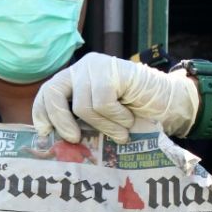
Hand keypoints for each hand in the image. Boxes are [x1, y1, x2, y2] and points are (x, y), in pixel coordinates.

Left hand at [33, 52, 199, 143]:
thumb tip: (57, 144)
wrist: (170, 104)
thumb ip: (82, 123)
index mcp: (76, 80)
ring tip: (121, 131)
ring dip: (104, 126)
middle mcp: (82, 69)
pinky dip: (116, 118)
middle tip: (74, 139)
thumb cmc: (136, 116)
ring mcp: (97, 66)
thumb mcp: (103, 121)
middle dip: (59, 119)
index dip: (41, 113)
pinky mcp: (112, 69)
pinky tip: (129, 119)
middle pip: (53, 92)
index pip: (48, 92)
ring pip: (83, 105)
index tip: (45, 133)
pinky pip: (103, 102)